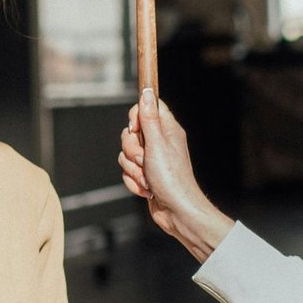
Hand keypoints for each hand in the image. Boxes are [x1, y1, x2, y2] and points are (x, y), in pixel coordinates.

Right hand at [119, 89, 233, 261]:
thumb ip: (149, 118)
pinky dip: (134, 182)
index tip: (136, 129)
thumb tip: (146, 92)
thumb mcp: (157, 144)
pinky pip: (127, 172)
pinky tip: (147, 189)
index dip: (136, 116)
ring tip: (148, 178)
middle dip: (132, 150)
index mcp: (167, 130)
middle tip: (145, 160)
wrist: (177, 211)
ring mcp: (152, 160)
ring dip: (133, 169)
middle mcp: (159, 143)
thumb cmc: (172, 179)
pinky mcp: (145, 175)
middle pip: (130, 133)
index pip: (147, 107)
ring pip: (125, 154)